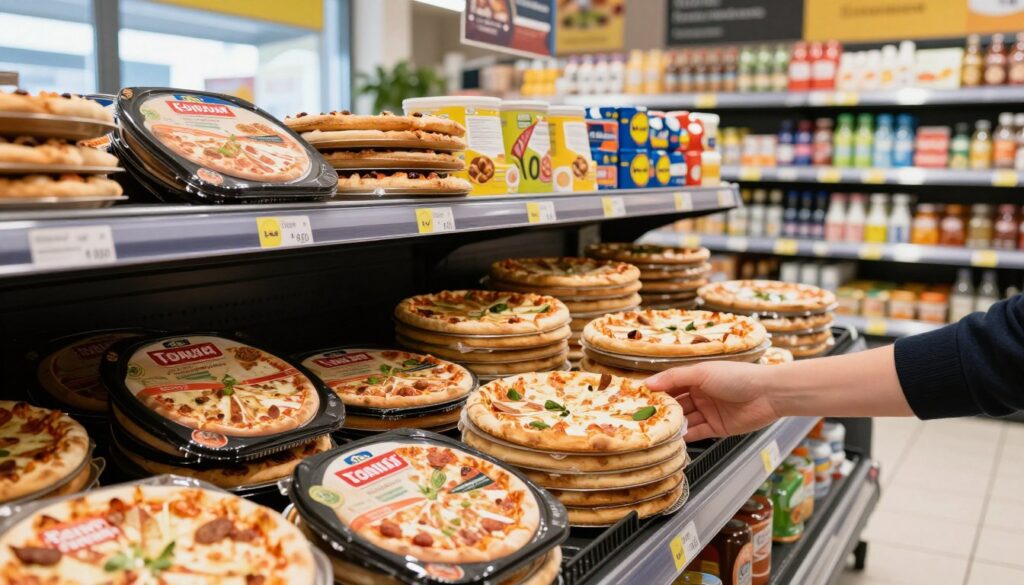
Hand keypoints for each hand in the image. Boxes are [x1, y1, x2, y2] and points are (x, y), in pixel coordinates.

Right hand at [645, 362, 780, 441]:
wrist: (768, 394)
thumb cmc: (737, 377)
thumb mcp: (702, 372)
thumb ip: (675, 378)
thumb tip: (649, 383)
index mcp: (696, 377)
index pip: (671, 384)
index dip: (656, 391)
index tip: (638, 399)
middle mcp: (701, 394)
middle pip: (676, 404)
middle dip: (661, 410)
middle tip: (642, 419)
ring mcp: (709, 411)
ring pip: (685, 420)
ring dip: (673, 425)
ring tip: (656, 430)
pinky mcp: (717, 428)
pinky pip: (697, 432)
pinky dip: (686, 436)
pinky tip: (674, 439)